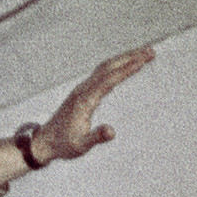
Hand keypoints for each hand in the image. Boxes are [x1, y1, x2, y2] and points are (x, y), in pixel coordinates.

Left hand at [31, 45, 154, 164]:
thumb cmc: (64, 145)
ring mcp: (81, 89)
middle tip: (151, 51)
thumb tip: (112, 132)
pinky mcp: (81, 91)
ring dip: (124, 58)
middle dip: (130, 58)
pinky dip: (116, 65)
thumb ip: (96, 138)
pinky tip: (125, 65)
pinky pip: (101, 73)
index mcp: (84, 100)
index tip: (144, 60)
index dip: (127, 69)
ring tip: (144, 54)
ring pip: (105, 68)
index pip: (109, 79)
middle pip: (108, 67)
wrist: (44, 142)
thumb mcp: (81, 145)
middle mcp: (82, 90)